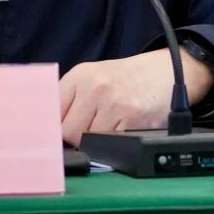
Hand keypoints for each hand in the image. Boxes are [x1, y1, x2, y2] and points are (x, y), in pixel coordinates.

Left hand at [58, 48, 213, 147]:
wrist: (164, 70)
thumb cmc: (125, 78)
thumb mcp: (93, 76)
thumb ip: (71, 99)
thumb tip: (48, 128)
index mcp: (79, 76)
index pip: (51, 110)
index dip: (52, 126)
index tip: (52, 134)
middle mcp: (95, 87)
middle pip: (68, 131)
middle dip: (75, 138)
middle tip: (87, 132)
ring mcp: (114, 103)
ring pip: (89, 141)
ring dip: (96, 142)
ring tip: (108, 126)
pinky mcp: (133, 118)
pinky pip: (112, 144)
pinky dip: (115, 143)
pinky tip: (122, 128)